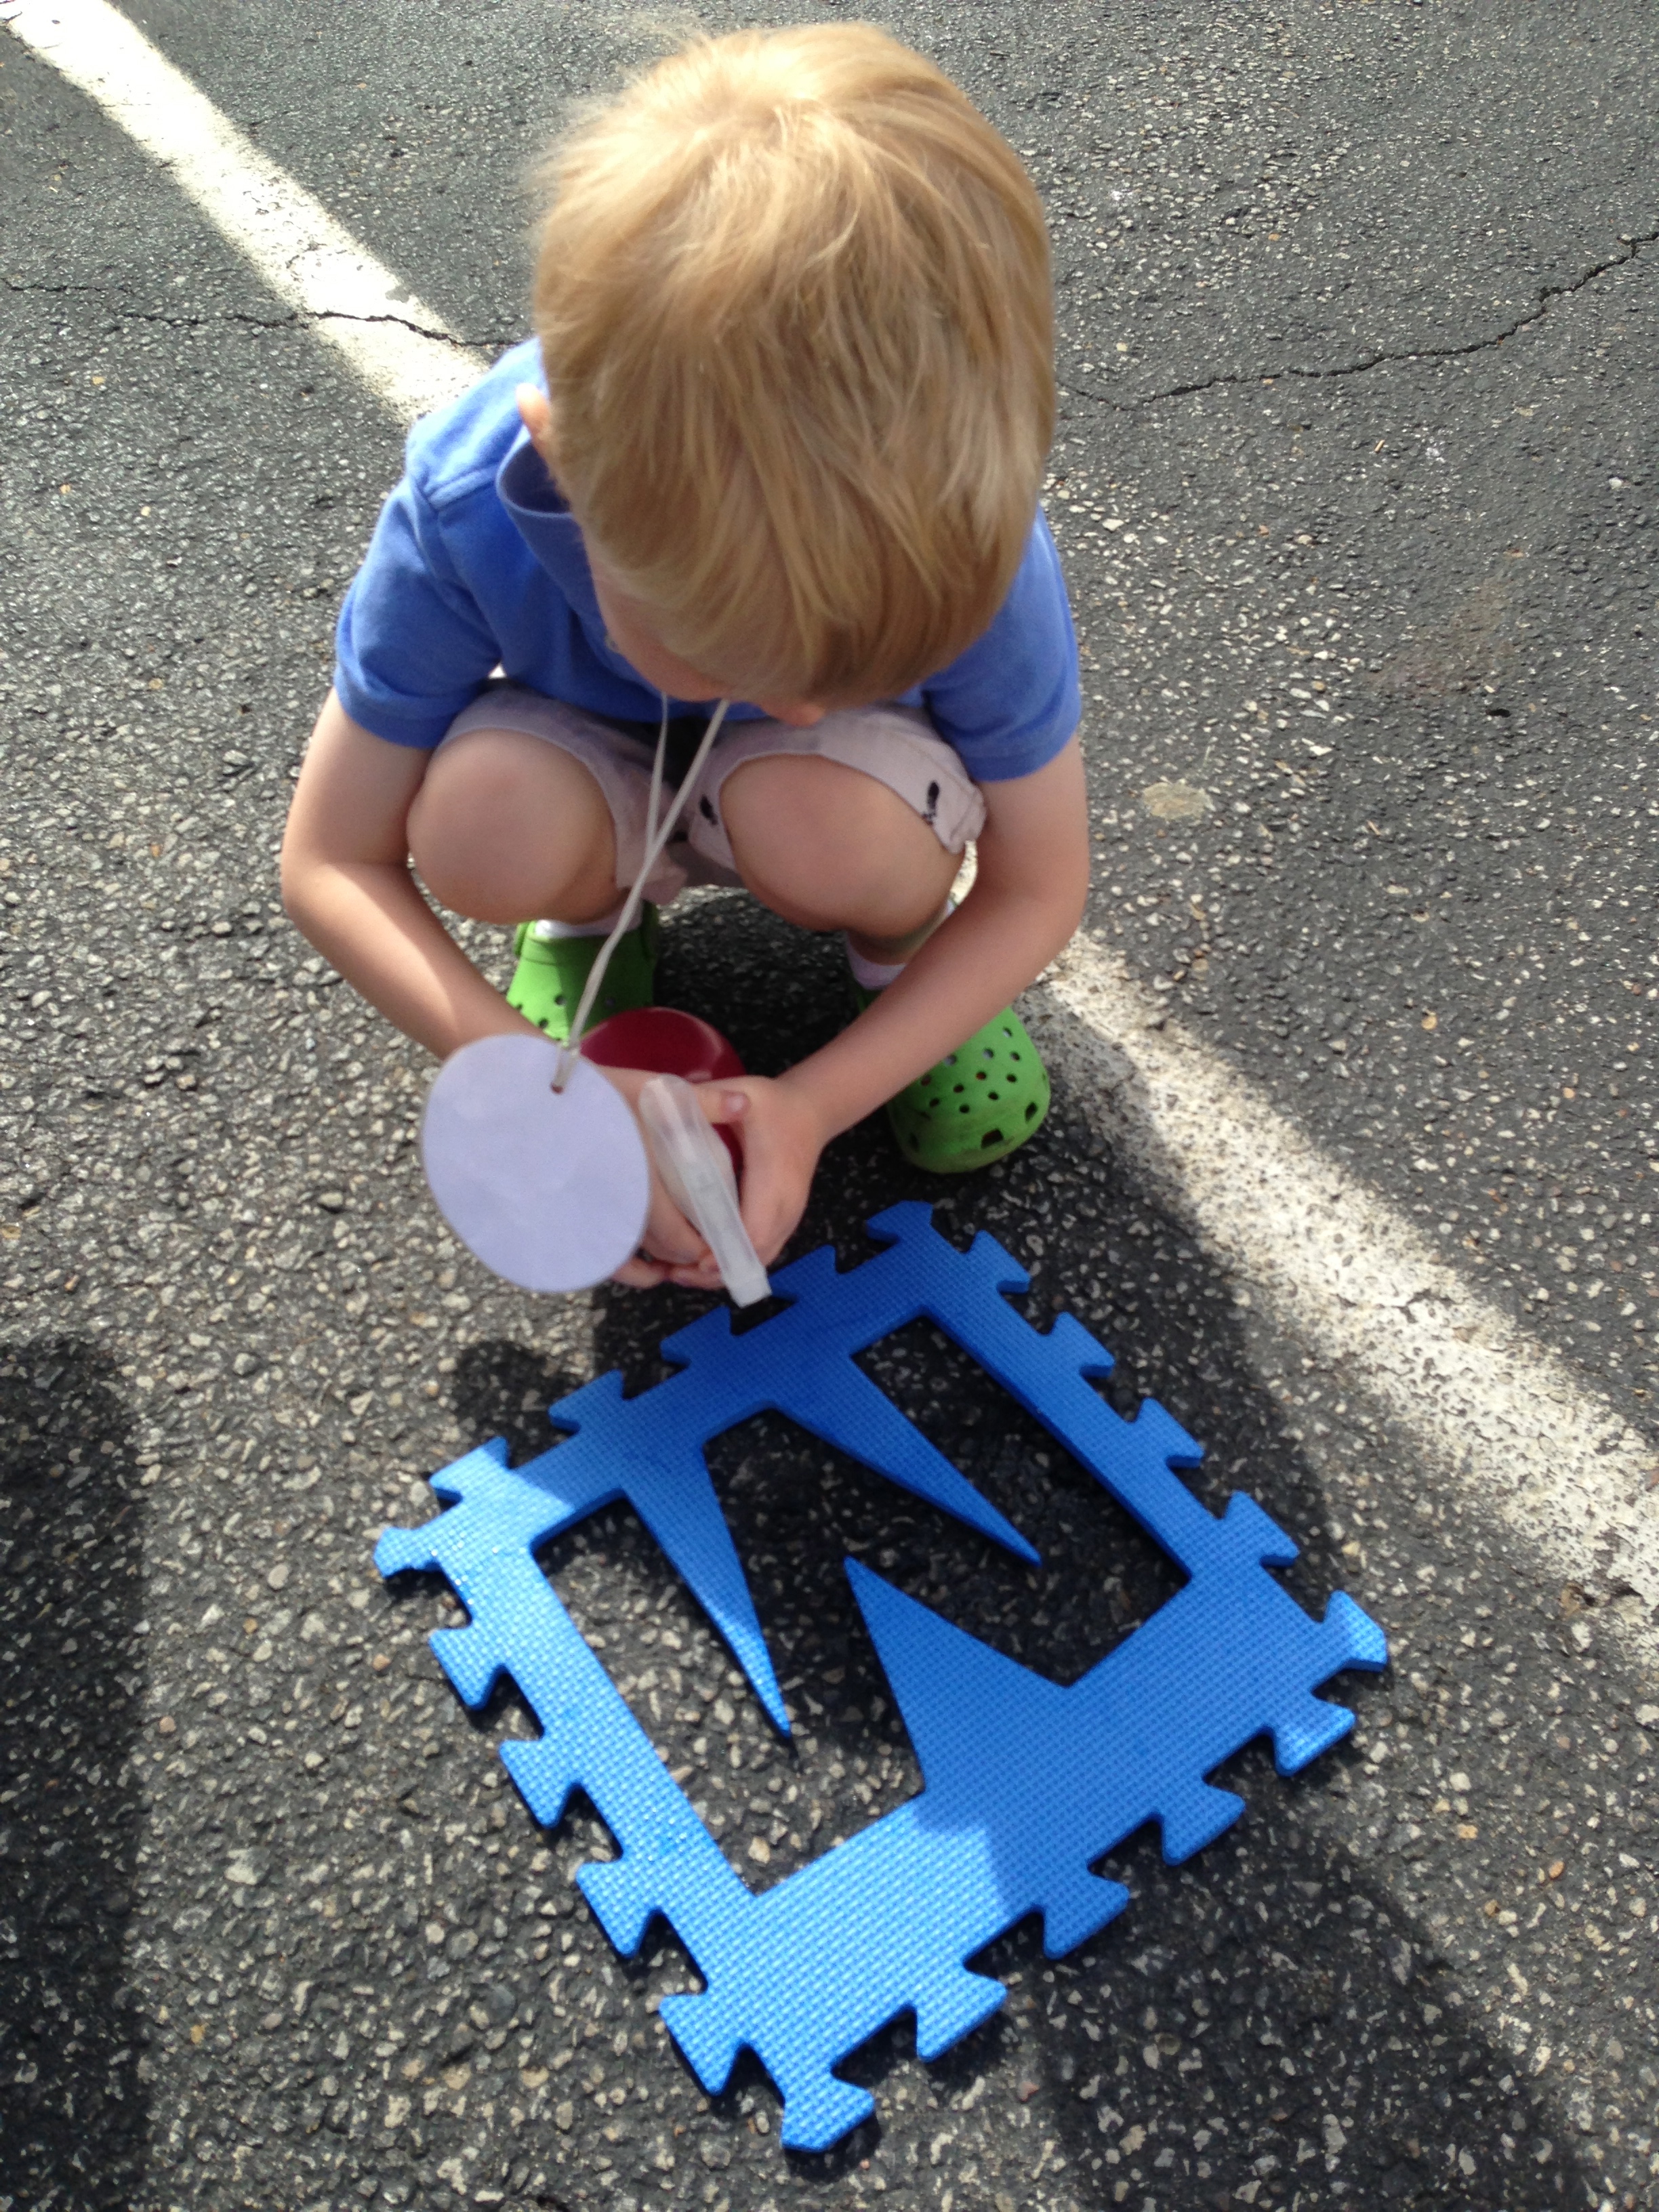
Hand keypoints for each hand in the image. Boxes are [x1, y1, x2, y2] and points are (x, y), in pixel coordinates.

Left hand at [594, 1068, 827, 1292]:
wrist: (811, 1113)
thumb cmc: (773, 1105)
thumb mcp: (745, 1095)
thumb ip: (711, 1102)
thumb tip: (671, 1107)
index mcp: (774, 1177)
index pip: (754, 1229)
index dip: (725, 1251)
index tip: (692, 1261)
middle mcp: (786, 1206)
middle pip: (755, 1255)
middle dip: (716, 1271)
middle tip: (672, 1272)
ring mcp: (788, 1219)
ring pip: (758, 1261)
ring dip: (722, 1273)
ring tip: (679, 1272)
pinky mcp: (784, 1224)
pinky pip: (760, 1254)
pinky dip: (733, 1265)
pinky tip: (700, 1264)